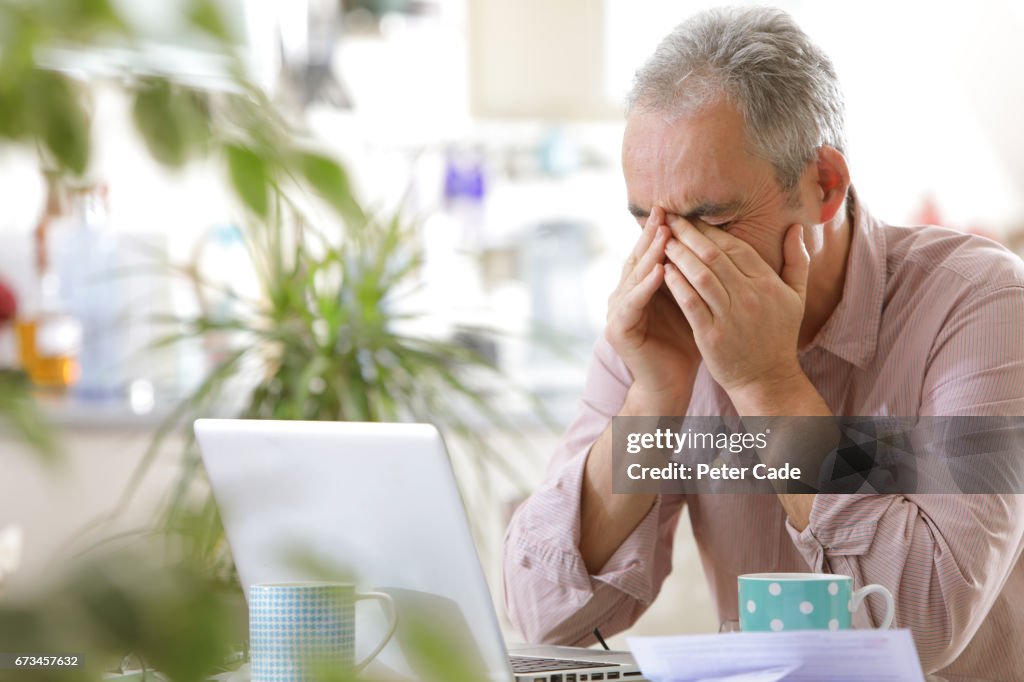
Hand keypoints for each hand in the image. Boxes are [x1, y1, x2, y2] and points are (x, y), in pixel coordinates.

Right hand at [605, 207, 700, 410]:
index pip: (651, 253)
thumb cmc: (687, 344)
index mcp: (641, 288)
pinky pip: (632, 302)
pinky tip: (660, 270)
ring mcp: (617, 311)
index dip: (662, 231)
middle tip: (665, 210)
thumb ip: (697, 277)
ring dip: (649, 254)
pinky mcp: (618, 329)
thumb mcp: (694, 303)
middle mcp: (624, 295)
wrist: (671, 384)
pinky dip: (645, 286)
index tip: (678, 208)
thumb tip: (722, 246)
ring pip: (634, 276)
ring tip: (665, 234)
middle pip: (638, 258)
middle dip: (652, 234)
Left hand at [661, 215, 808, 397]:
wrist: (767, 379)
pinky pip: (690, 303)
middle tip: (669, 218)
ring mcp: (730, 316)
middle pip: (714, 256)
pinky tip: (663, 271)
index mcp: (768, 284)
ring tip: (662, 240)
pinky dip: (676, 285)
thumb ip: (797, 261)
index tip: (691, 217)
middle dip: (689, 234)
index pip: (735, 247)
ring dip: (679, 254)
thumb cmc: (779, 336)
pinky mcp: (712, 335)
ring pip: (700, 275)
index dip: (710, 230)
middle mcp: (750, 296)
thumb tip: (796, 227)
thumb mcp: (796, 297)